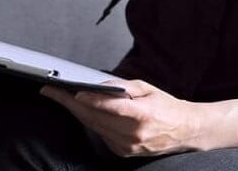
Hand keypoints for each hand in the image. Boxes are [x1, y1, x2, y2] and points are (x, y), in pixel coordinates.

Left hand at [40, 80, 203, 156]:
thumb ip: (123, 86)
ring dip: (76, 112)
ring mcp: (128, 145)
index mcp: (143, 114)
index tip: (72, 91)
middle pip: (95, 117)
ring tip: (61, 98)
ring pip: (94, 126)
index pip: (112, 107)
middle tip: (52, 91)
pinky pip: (100, 134)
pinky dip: (91, 121)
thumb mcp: (147, 88)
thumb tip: (99, 85)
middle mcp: (134, 133)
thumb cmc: (167, 108)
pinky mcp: (123, 152)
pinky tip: (83, 111)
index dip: (90, 99)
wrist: (185, 131)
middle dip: (71, 103)